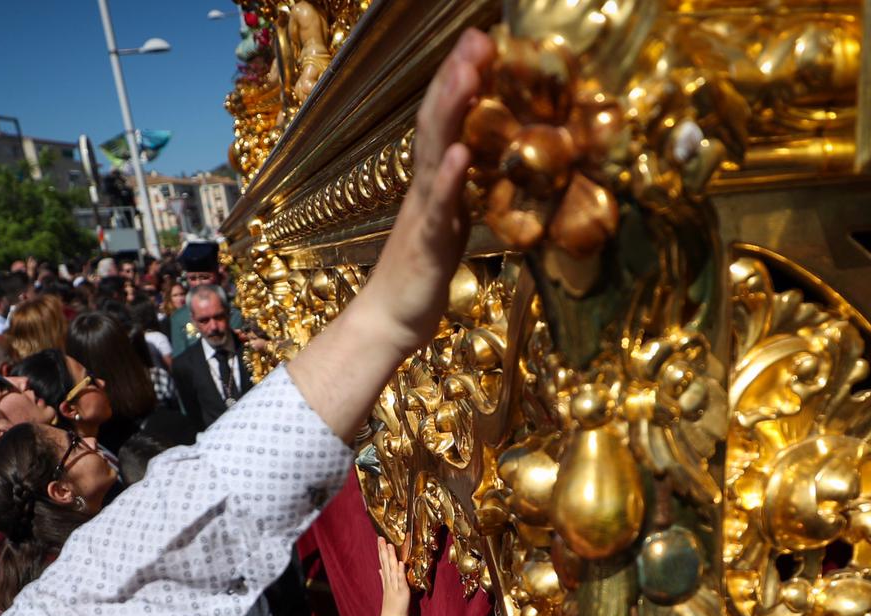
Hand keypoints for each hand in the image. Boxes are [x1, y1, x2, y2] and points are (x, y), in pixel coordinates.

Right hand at [352, 28, 490, 351]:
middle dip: (456, 78)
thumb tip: (480, 162)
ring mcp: (422, 213)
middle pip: (436, 122)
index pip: (445, 121)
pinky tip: (459, 152)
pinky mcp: (425, 243)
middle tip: (476, 37)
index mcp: (433, 183)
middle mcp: (424, 188)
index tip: (481, 41)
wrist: (389, 322)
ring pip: (434, 152)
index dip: (461, 80)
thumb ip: (460, 191)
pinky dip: (447, 178)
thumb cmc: (420, 277)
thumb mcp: (449, 223)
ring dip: (451, 112)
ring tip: (468, 73)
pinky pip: (436, 206)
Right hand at [374, 536, 411, 615]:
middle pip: (386, 563)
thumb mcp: (386, 589)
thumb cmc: (391, 606)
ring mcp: (395, 586)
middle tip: (380, 538)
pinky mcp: (402, 591)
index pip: (383, 562)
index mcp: (386, 580)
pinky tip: (401, 563)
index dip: (381, 551)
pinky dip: (400, 572)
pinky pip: (401, 580)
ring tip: (389, 546)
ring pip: (392, 569)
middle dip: (383, 550)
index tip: (379, 540)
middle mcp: (389, 581)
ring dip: (391, 558)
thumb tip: (379, 569)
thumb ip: (383, 578)